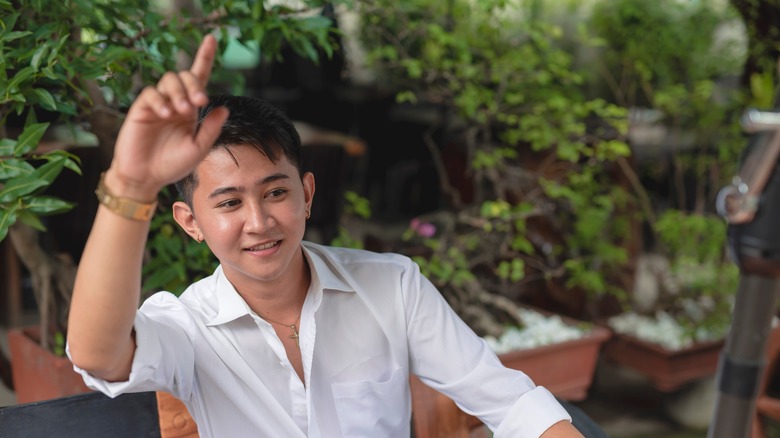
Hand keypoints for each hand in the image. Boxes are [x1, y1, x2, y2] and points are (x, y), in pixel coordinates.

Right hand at [107, 34, 228, 198]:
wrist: (146, 177)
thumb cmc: (173, 164)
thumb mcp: (198, 148)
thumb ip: (211, 129)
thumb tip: (224, 108)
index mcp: (191, 109)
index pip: (199, 78)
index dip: (205, 57)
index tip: (212, 38)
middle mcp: (175, 102)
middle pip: (185, 76)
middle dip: (194, 85)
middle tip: (199, 102)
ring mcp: (158, 104)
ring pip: (168, 81)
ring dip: (179, 92)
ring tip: (182, 112)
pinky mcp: (141, 109)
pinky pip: (150, 94)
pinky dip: (160, 100)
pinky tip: (166, 114)